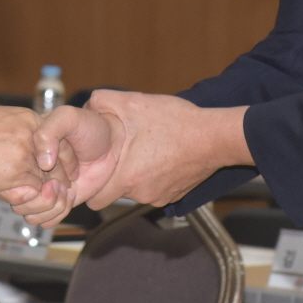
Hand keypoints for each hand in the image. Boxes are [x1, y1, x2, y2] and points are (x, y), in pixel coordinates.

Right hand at [0, 106, 75, 207]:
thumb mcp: (1, 119)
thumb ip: (20, 130)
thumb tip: (28, 143)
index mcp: (31, 119)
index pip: (61, 141)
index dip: (63, 158)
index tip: (56, 168)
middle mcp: (33, 136)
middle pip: (58, 163)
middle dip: (56, 178)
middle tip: (53, 187)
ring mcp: (26, 156)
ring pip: (45, 181)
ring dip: (37, 190)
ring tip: (20, 190)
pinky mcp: (16, 174)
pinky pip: (31, 192)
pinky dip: (21, 196)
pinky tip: (6, 190)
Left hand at [30, 91, 251, 209]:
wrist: (215, 136)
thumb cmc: (175, 122)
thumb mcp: (134, 103)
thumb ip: (103, 102)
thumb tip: (87, 105)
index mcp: (126, 178)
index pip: (94, 200)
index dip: (90, 185)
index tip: (92, 171)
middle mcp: (141, 194)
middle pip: (115, 192)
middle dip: (115, 175)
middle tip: (120, 153)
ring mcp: (159, 197)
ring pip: (136, 189)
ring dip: (136, 173)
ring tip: (144, 150)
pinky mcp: (174, 196)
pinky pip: (154, 188)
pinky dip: (154, 175)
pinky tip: (160, 156)